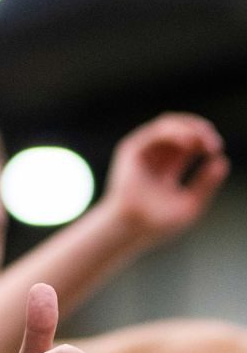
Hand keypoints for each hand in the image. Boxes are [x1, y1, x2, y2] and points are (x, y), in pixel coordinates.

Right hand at [101, 112, 228, 242]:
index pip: (190, 142)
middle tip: (214, 143)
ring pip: (168, 123)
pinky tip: (188, 140)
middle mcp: (155, 155)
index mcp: (168, 166)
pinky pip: (155, 131)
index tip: (216, 150)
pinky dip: (173, 131)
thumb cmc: (157, 222)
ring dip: (189, 127)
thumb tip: (221, 160)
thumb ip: (205, 183)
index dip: (205, 140)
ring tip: (204, 138)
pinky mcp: (131, 149)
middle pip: (181, 128)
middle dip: (200, 130)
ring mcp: (142, 150)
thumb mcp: (191, 203)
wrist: (132, 229)